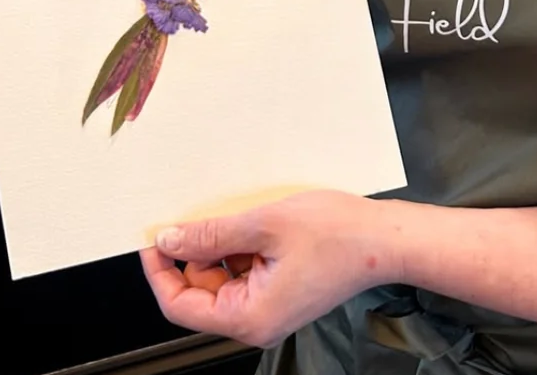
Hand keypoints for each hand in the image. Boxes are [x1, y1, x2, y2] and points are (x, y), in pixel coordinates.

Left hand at [139, 191, 395, 347]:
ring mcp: (269, 307)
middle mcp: (256, 321)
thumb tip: (168, 239)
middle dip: (198, 252)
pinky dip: (241, 247)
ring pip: (221, 277)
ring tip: (248, 219)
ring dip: (222, 246)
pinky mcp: (280, 292)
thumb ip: (211, 235)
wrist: (383, 239)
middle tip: (208, 215)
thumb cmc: (336, 235)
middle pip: (200, 291)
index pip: (180, 305)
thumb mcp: (263, 225)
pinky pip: (243, 271)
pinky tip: (259, 225)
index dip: (160, 271)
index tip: (153, 238)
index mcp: (249, 317)